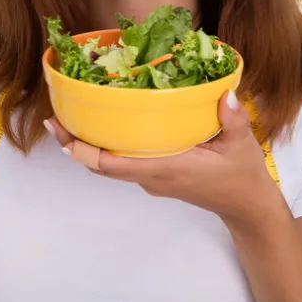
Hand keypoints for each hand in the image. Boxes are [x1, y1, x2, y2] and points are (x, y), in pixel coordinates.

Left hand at [46, 91, 280, 226]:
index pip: (113, 164)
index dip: (84, 150)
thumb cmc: (242, 176)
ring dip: (88, 145)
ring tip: (70, 118)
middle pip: (101, 164)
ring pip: (109, 164)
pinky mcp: (155, 175)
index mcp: (166, 169)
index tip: (63, 131)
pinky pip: (123, 162)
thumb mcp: (241, 145)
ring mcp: (151, 178)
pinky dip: (107, 147)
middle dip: (76, 144)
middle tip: (55, 118)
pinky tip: (104, 125)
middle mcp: (151, 176)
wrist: (246, 207)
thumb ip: (233, 119)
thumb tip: (225, 95)